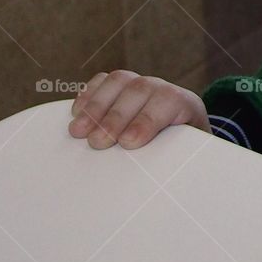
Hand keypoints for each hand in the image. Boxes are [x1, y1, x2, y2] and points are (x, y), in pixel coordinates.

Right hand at [68, 70, 210, 149]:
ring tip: (79, 132)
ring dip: (96, 106)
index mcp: (185, 105)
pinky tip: (76, 114)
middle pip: (140, 90)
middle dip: (115, 117)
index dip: (147, 119)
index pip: (170, 101)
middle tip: (98, 142)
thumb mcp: (183, 158)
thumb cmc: (180, 153)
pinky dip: (87, 95)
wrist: (182, 139)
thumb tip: (157, 180)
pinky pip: (103, 81)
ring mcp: (140, 84)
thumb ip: (174, 161)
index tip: (128, 142)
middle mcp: (162, 89)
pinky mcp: (120, 86)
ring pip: (119, 81)